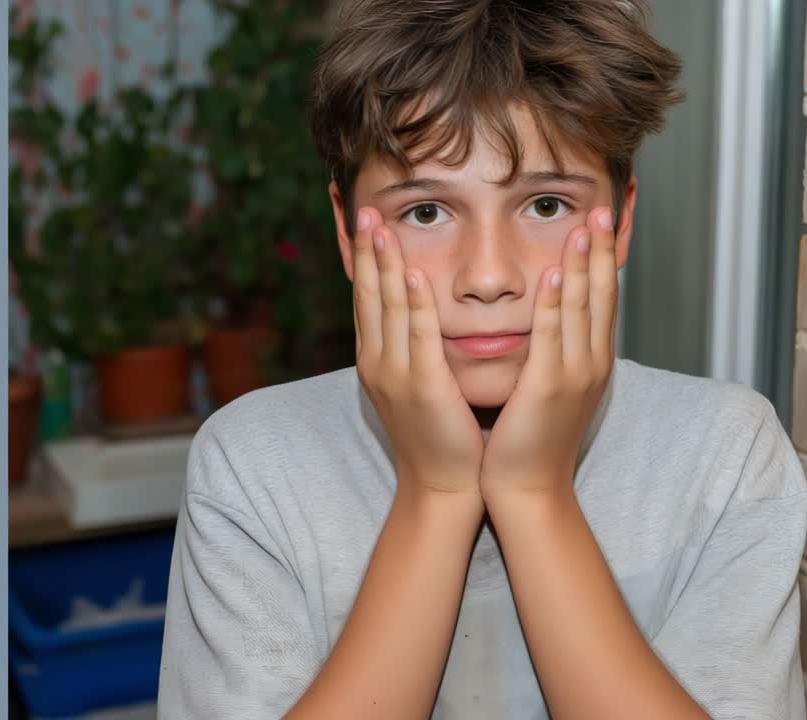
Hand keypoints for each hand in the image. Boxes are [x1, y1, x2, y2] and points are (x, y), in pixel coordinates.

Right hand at [352, 207, 484, 497]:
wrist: (443, 487)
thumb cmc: (441, 435)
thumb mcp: (421, 383)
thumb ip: (417, 348)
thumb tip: (421, 315)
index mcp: (378, 361)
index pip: (367, 300)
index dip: (364, 261)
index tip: (364, 223)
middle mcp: (379, 363)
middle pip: (368, 296)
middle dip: (366, 252)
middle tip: (363, 210)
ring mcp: (396, 376)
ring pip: (387, 309)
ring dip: (384, 265)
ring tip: (381, 227)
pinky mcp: (422, 388)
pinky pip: (417, 338)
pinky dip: (413, 305)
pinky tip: (413, 276)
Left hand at [479, 207, 618, 499]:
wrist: (528, 488)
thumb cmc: (531, 440)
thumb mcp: (549, 387)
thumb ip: (553, 352)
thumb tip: (549, 322)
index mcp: (591, 362)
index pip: (602, 299)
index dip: (602, 260)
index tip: (599, 223)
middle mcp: (591, 363)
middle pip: (602, 295)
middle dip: (601, 250)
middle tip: (602, 208)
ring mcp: (575, 375)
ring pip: (583, 309)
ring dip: (583, 264)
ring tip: (584, 226)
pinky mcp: (550, 387)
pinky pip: (554, 336)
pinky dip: (558, 304)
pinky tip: (557, 274)